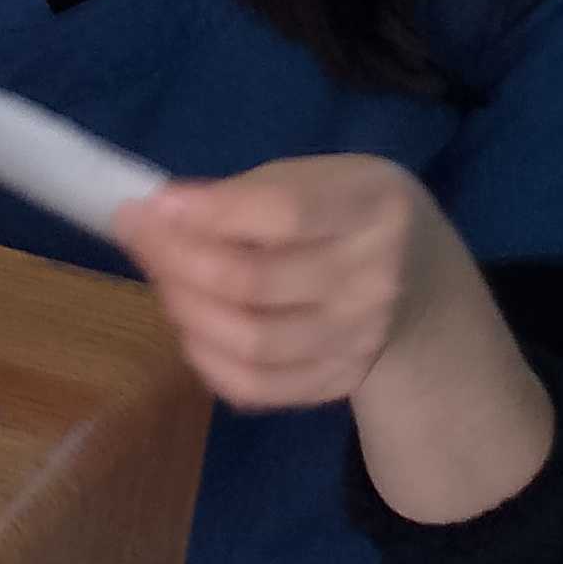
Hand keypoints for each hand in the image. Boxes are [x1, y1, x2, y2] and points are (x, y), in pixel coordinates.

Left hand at [114, 154, 454, 412]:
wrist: (423, 280)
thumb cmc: (348, 213)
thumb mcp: (317, 177)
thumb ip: (247, 193)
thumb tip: (161, 212)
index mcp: (372, 208)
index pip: (283, 215)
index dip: (209, 213)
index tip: (155, 204)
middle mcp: (373, 279)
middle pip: (254, 283)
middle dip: (176, 260)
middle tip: (139, 237)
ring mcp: (359, 339)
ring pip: (249, 342)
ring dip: (185, 309)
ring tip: (163, 280)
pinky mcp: (338, 380)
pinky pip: (257, 386)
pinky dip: (206, 359)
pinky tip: (190, 327)